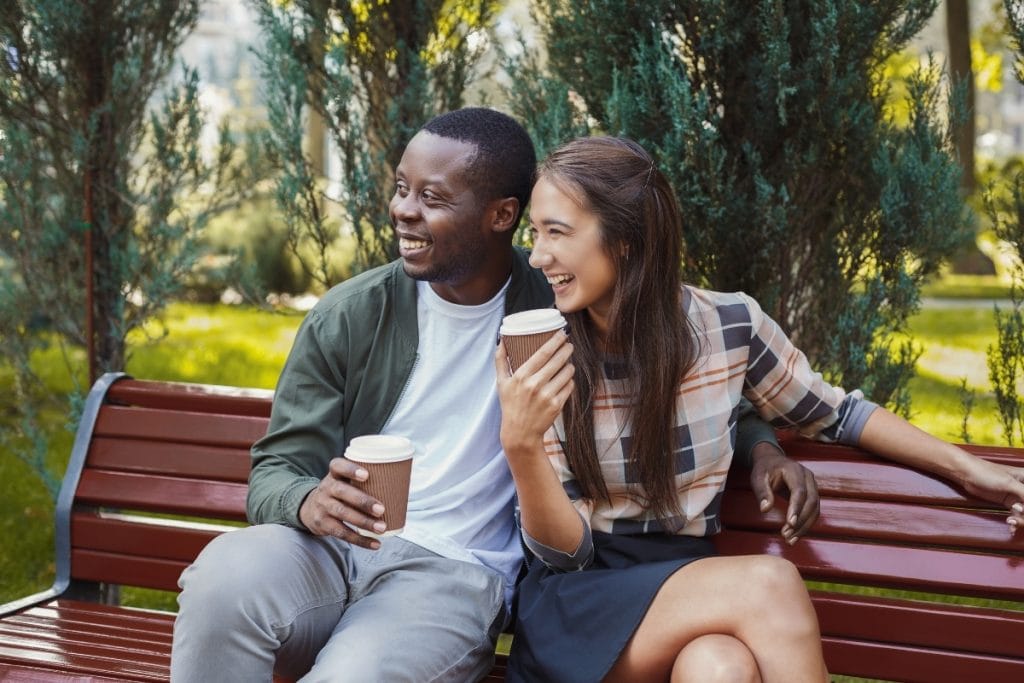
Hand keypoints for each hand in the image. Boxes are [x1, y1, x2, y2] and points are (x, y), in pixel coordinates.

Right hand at [298, 457, 386, 548]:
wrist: (309, 509)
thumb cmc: (339, 492)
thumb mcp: (344, 481)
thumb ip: (364, 480)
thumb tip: (402, 483)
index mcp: (334, 474)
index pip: (337, 466)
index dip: (351, 469)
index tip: (367, 475)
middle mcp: (326, 488)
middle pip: (342, 492)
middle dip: (363, 501)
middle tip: (381, 509)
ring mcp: (322, 506)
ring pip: (342, 513)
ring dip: (364, 522)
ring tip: (382, 528)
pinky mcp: (322, 524)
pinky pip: (341, 533)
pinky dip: (360, 540)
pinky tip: (375, 543)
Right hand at [494, 331, 574, 455]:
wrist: (520, 433)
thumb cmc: (510, 405)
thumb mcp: (501, 383)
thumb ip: (501, 360)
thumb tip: (501, 339)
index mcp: (521, 376)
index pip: (543, 353)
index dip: (555, 340)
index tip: (562, 333)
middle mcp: (534, 385)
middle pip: (558, 360)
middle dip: (567, 349)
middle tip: (570, 345)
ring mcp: (547, 396)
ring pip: (567, 372)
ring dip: (569, 365)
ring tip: (567, 363)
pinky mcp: (557, 405)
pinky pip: (569, 386)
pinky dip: (569, 381)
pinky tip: (566, 379)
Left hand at [748, 441, 819, 543]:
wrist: (772, 461)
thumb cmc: (765, 469)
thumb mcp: (758, 477)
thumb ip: (762, 492)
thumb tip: (765, 509)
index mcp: (795, 470)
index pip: (799, 491)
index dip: (796, 508)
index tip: (790, 524)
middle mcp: (808, 477)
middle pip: (811, 502)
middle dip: (800, 521)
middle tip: (787, 535)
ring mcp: (813, 486)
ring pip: (815, 509)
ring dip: (804, 526)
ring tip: (790, 539)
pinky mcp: (812, 494)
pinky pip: (813, 511)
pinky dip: (806, 524)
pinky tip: (795, 534)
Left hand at [957, 457, 1023, 529]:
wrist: (965, 473)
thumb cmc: (986, 473)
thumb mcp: (1008, 483)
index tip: (1020, 509)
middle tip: (1016, 513)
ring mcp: (1017, 495)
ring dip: (1021, 520)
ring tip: (1010, 521)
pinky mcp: (1008, 502)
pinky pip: (1018, 514)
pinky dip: (1016, 522)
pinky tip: (1011, 527)